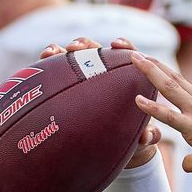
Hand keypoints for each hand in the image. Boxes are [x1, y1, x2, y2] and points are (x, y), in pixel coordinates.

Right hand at [39, 38, 162, 168]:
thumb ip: (148, 135)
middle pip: (96, 51)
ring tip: (52, 52)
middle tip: (75, 48)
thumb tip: (148, 136)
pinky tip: (44, 58)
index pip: (127, 56)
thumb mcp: (141, 136)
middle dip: (85, 45)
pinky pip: (58, 70)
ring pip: (74, 58)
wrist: (114, 147)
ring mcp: (85, 77)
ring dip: (63, 50)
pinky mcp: (68, 84)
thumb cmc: (132, 135)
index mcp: (128, 79)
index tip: (116, 44)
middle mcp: (105, 73)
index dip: (123, 47)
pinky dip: (50, 60)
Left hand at [125, 51, 191, 182]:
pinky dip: (153, 108)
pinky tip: (137, 100)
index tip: (149, 61)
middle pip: (173, 78)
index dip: (164, 72)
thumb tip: (186, 163)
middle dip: (153, 63)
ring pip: (171, 87)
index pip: (181, 85)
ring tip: (134, 58)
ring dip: (151, 71)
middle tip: (135, 51)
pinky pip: (170, 116)